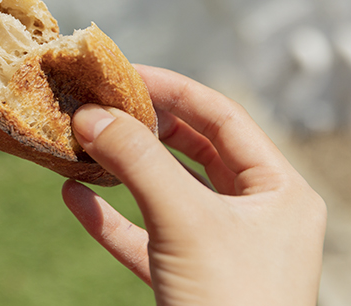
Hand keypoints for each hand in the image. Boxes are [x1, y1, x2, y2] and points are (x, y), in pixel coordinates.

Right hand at [62, 66, 325, 305]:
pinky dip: (110, 217)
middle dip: (141, 127)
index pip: (220, 116)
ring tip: (83, 143)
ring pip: (164, 191)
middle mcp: (252, 213)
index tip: (121, 74)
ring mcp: (219, 246)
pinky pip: (144, 236)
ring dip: (122, 169)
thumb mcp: (185, 221)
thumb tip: (91, 115)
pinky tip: (74, 198)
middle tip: (97, 104)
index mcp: (276, 191)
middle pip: (191, 149)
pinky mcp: (186, 277)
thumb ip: (137, 162)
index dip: (170, 89)